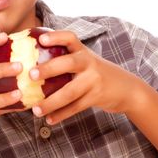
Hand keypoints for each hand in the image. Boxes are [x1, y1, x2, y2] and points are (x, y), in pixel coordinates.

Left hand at [29, 30, 144, 124]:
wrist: (127, 88)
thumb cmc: (95, 72)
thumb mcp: (85, 60)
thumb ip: (64, 58)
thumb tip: (29, 61)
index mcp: (83, 51)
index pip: (70, 38)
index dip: (56, 37)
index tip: (41, 40)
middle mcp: (89, 63)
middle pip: (69, 63)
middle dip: (49, 68)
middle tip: (31, 74)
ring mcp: (94, 81)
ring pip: (70, 92)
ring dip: (51, 102)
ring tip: (35, 110)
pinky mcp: (96, 97)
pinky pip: (76, 107)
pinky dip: (61, 114)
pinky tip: (49, 119)